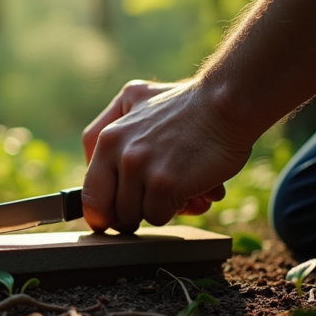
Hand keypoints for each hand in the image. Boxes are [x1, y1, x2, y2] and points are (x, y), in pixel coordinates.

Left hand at [81, 80, 251, 232]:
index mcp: (108, 137)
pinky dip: (178, 209)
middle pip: (109, 210)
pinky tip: (195, 191)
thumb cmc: (188, 104)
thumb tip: (107, 172)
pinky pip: (159, 217)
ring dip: (159, 209)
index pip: (88, 190)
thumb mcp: (136, 99)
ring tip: (181, 188)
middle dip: (130, 214)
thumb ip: (114, 125)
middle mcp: (118, 153)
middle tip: (152, 203)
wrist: (226, 103)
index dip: (100, 210)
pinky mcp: (163, 184)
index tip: (112, 217)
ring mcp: (139, 169)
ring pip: (135, 217)